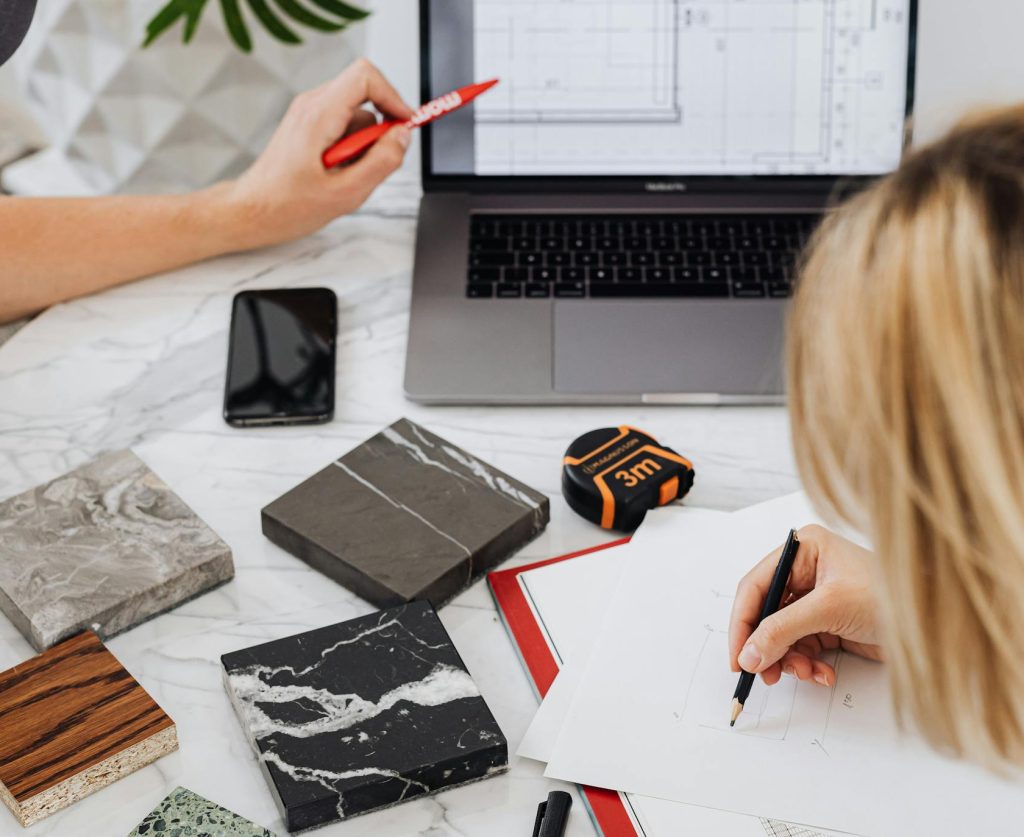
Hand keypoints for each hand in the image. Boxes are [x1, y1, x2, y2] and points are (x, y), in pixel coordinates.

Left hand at [224, 59, 413, 249]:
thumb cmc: (287, 206)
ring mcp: (309, 113)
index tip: (406, 125)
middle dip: (381, 128)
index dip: (393, 97)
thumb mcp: (345, 193)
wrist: (253, 211)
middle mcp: (312, 105)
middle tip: (376, 162)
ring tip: (348, 175)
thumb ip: (380, 163)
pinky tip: (338, 173)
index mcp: (318, 115)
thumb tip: (403, 137)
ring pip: (357, 114)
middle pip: (365, 94)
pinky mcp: (310, 125)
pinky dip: (352, 148)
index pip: (365, 77)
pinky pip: (345, 125)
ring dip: (364, 144)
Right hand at [728, 525, 882, 686]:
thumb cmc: (891, 597)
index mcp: (802, 550)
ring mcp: (817, 599)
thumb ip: (782, 631)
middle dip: (766, 646)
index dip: (742, 623)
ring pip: (782, 635)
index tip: (737, 656)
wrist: (938, 626)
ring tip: (803, 674)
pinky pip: (802, 647)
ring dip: (788, 660)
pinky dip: (807, 664)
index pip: (756, 586)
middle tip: (764, 674)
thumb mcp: (829, 609)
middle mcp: (806, 572)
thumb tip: (748, 654)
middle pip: (766, 614)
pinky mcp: (829, 624)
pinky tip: (823, 673)